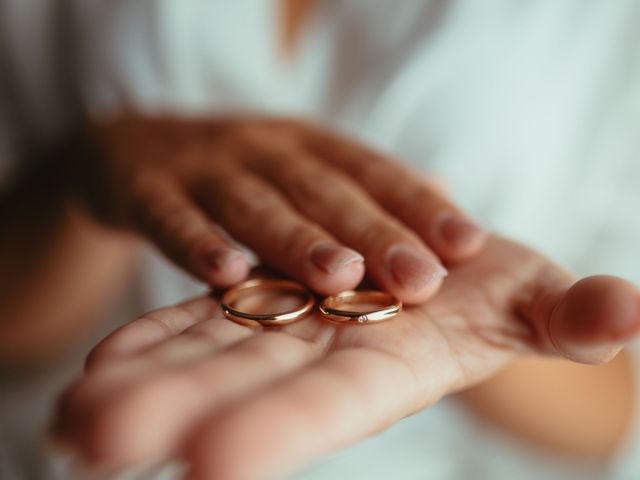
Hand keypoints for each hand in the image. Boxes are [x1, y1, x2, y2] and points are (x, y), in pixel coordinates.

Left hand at [52, 236, 639, 478]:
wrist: (444, 263)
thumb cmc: (499, 287)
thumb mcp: (537, 296)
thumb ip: (569, 313)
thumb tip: (625, 311)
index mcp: (393, 362)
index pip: (332, 401)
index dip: (278, 429)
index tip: (205, 464)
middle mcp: (324, 352)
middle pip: (242, 386)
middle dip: (168, 412)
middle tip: (86, 442)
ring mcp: (285, 326)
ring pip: (206, 353)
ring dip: (138, 381)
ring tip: (65, 418)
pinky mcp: (262, 300)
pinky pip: (201, 319)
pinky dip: (152, 338)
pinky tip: (96, 364)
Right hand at [86, 115, 485, 302]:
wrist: (133, 147)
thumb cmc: (241, 170)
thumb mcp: (303, 165)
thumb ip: (367, 185)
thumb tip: (445, 199)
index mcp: (308, 142)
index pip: (373, 170)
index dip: (420, 204)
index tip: (469, 245)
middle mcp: (263, 147)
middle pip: (324, 190)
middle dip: (375, 233)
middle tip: (422, 279)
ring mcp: (203, 167)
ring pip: (256, 203)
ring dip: (297, 240)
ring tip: (339, 277)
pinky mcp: (146, 190)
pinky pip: (172, 218)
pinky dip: (196, 243)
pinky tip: (225, 274)